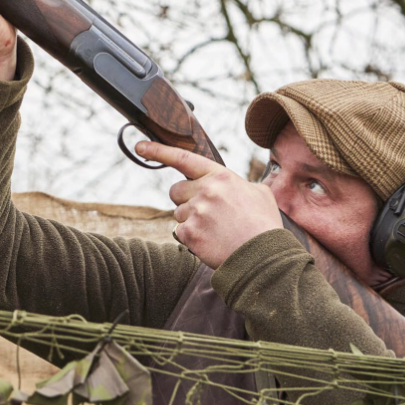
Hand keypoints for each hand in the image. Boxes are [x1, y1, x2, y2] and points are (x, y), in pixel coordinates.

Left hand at [137, 142, 284, 268]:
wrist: (265, 257)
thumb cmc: (264, 226)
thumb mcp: (260, 194)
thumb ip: (240, 184)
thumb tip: (234, 185)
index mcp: (221, 177)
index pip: (184, 159)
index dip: (159, 151)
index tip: (140, 147)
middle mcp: (205, 191)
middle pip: (176, 191)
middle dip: (186, 200)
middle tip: (208, 213)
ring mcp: (196, 212)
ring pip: (179, 213)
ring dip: (192, 221)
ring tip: (217, 231)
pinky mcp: (189, 233)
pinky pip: (180, 232)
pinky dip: (192, 238)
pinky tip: (212, 241)